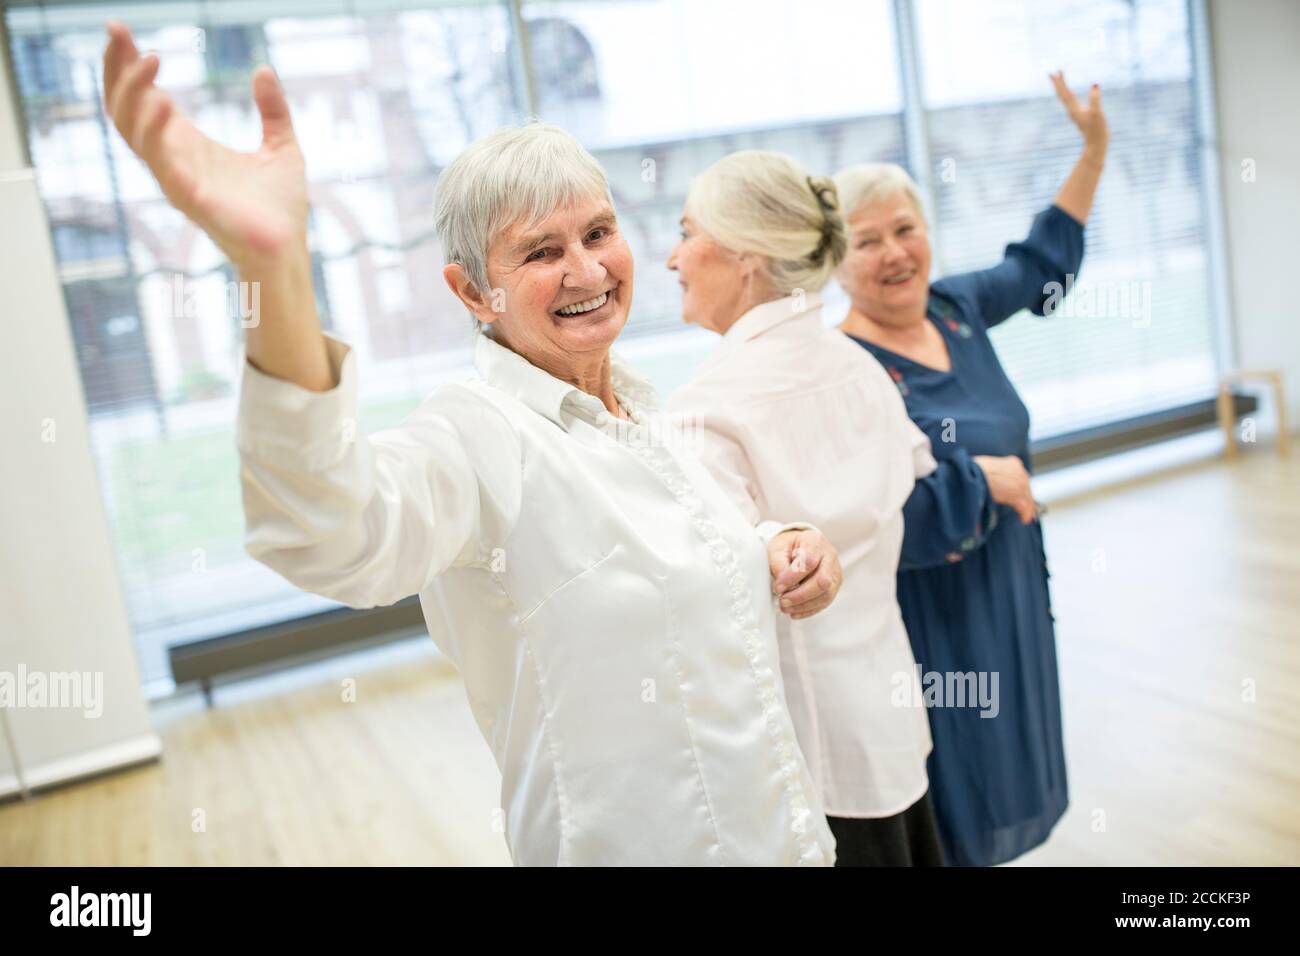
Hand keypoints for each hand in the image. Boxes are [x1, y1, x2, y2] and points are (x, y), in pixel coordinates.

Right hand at [102, 20, 307, 271]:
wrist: (288, 250)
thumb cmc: (280, 208)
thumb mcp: (282, 146)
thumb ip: (272, 110)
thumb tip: (263, 69)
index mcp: (188, 144)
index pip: (143, 97)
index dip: (128, 64)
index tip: (121, 28)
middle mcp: (173, 158)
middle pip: (124, 108)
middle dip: (115, 68)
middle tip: (116, 30)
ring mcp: (175, 177)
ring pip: (131, 130)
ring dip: (134, 93)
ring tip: (150, 59)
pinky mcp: (186, 196)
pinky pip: (158, 161)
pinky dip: (154, 131)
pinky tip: (163, 103)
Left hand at [768, 529, 842, 619]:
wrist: (798, 546)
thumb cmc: (788, 546)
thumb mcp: (777, 549)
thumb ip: (779, 565)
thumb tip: (782, 586)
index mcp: (815, 541)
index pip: (809, 561)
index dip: (792, 577)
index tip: (778, 587)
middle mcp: (830, 556)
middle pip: (823, 581)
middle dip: (800, 595)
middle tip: (783, 601)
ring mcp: (835, 572)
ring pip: (826, 594)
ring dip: (804, 605)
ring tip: (786, 607)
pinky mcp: (834, 586)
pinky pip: (825, 602)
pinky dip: (809, 610)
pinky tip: (794, 612)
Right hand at [974, 455, 1036, 524]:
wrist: (971, 474)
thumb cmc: (973, 470)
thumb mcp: (989, 466)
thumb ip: (996, 473)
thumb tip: (991, 481)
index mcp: (1013, 463)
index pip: (1022, 477)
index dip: (1020, 487)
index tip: (1019, 494)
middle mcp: (1020, 472)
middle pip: (1027, 488)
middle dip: (1025, 498)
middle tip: (1023, 507)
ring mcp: (1020, 483)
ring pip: (1028, 499)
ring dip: (1027, 508)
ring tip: (1025, 517)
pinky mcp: (1017, 495)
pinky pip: (1025, 507)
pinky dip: (1025, 515)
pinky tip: (1023, 520)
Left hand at [1050, 70, 1107, 159]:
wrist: (1097, 143)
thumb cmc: (1097, 129)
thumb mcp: (1097, 112)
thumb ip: (1095, 99)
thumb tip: (1095, 86)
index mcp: (1073, 108)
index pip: (1064, 92)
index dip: (1059, 82)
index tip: (1054, 71)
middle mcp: (1072, 110)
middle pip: (1062, 94)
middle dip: (1058, 83)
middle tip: (1052, 72)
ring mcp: (1075, 113)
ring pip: (1065, 98)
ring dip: (1062, 88)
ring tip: (1059, 79)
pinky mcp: (1080, 115)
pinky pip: (1071, 101)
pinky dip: (1069, 94)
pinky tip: (1070, 94)